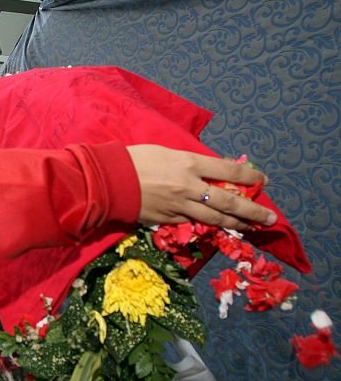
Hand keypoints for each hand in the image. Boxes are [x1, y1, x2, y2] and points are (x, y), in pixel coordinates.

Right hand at [126, 144, 277, 229]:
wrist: (109, 181)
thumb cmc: (135, 160)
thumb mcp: (167, 152)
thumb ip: (190, 163)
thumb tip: (211, 171)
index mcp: (189, 163)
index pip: (229, 170)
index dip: (250, 176)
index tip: (263, 180)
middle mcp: (189, 186)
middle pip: (229, 201)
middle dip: (253, 209)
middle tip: (270, 217)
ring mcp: (179, 206)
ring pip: (215, 218)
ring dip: (236, 224)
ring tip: (251, 228)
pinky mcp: (167, 220)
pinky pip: (193, 224)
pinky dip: (208, 226)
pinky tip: (218, 228)